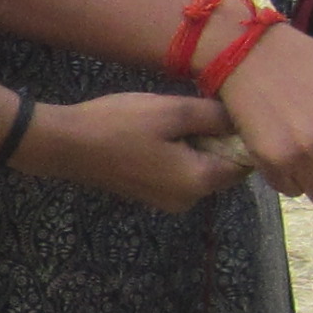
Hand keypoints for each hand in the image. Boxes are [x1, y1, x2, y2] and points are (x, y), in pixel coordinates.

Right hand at [23, 90, 248, 211]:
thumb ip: (215, 116)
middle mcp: (189, 200)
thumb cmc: (121, 124)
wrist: (68, 145)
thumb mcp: (173, 111)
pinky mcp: (151, 196)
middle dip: (218, 142)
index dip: (240, 137)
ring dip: (197, 147)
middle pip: (224, 169)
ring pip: (201, 170)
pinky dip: (180, 156)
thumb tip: (240, 121)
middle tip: (195, 112)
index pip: (244, 164)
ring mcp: (168, 202)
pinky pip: (181, 175)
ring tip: (173, 122)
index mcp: (200, 181)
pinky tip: (158, 135)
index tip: (222, 114)